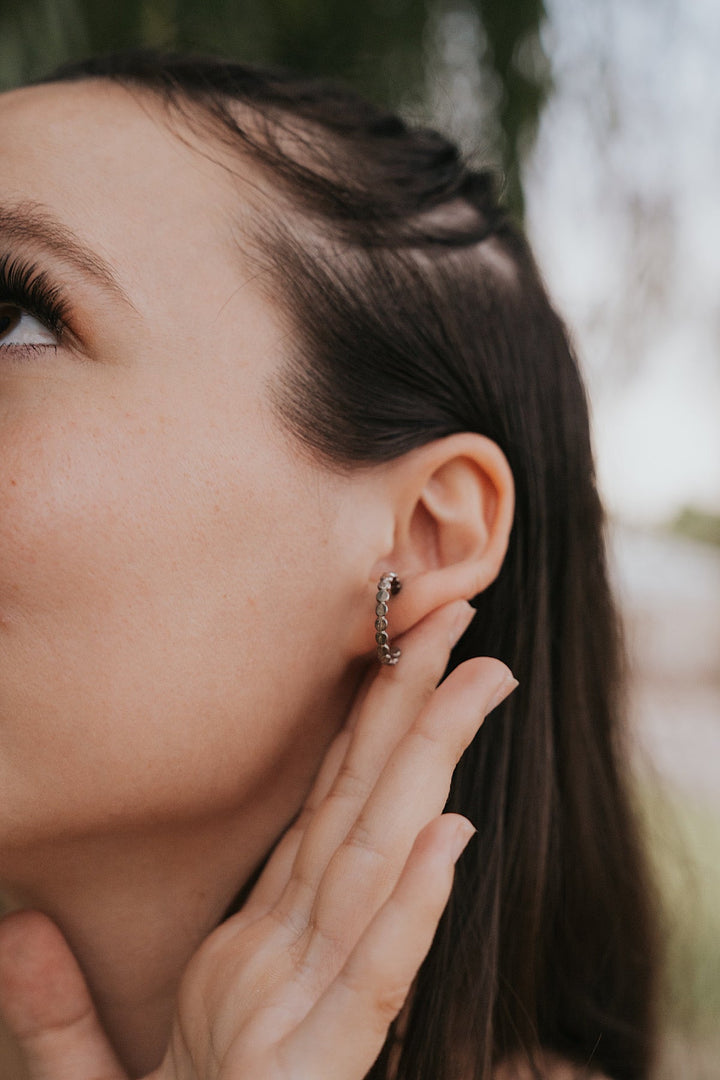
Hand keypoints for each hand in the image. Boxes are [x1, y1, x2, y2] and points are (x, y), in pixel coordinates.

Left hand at [0, 600, 516, 1079]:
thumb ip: (55, 1009)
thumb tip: (13, 923)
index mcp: (257, 953)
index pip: (322, 816)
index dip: (360, 731)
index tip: (391, 653)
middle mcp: (296, 962)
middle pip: (364, 816)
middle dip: (411, 717)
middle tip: (456, 625)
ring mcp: (312, 1009)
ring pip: (378, 871)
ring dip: (427, 775)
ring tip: (468, 687)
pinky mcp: (319, 1071)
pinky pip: (373, 979)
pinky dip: (411, 907)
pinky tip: (444, 838)